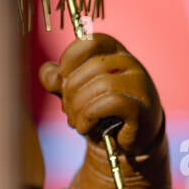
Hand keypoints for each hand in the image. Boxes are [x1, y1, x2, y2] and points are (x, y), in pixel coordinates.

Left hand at [38, 34, 163, 154]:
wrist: (125, 147)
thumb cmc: (101, 116)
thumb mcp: (77, 96)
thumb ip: (61, 82)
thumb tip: (47, 70)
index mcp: (115, 54)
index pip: (92, 41)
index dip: (70, 57)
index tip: (63, 79)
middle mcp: (131, 65)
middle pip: (94, 66)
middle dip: (71, 91)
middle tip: (68, 111)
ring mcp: (139, 85)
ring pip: (103, 84)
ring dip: (79, 107)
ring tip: (76, 122)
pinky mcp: (141, 108)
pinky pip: (112, 102)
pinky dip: (90, 116)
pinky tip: (86, 127)